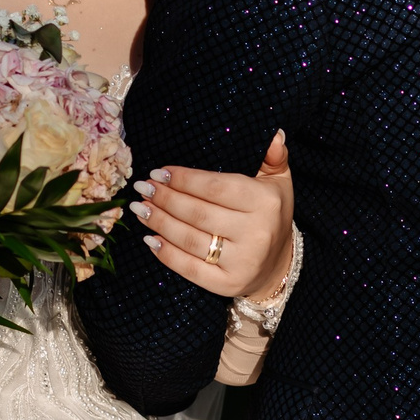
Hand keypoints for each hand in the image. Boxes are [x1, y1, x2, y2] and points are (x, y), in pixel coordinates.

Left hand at [132, 131, 294, 300]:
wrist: (278, 266)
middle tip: (143, 187)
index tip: (159, 172)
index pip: (215, 187)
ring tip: (140, 208)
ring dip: (159, 222)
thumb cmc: (271, 215)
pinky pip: (189, 268)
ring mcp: (242, 261)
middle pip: (197, 212)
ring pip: (189, 239)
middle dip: (165, 198)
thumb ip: (273, 157)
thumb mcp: (278, 182)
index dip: (183, 179)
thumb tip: (273, 136)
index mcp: (265, 202)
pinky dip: (165, 253)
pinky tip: (150, 238)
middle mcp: (256, 233)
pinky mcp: (227, 284)